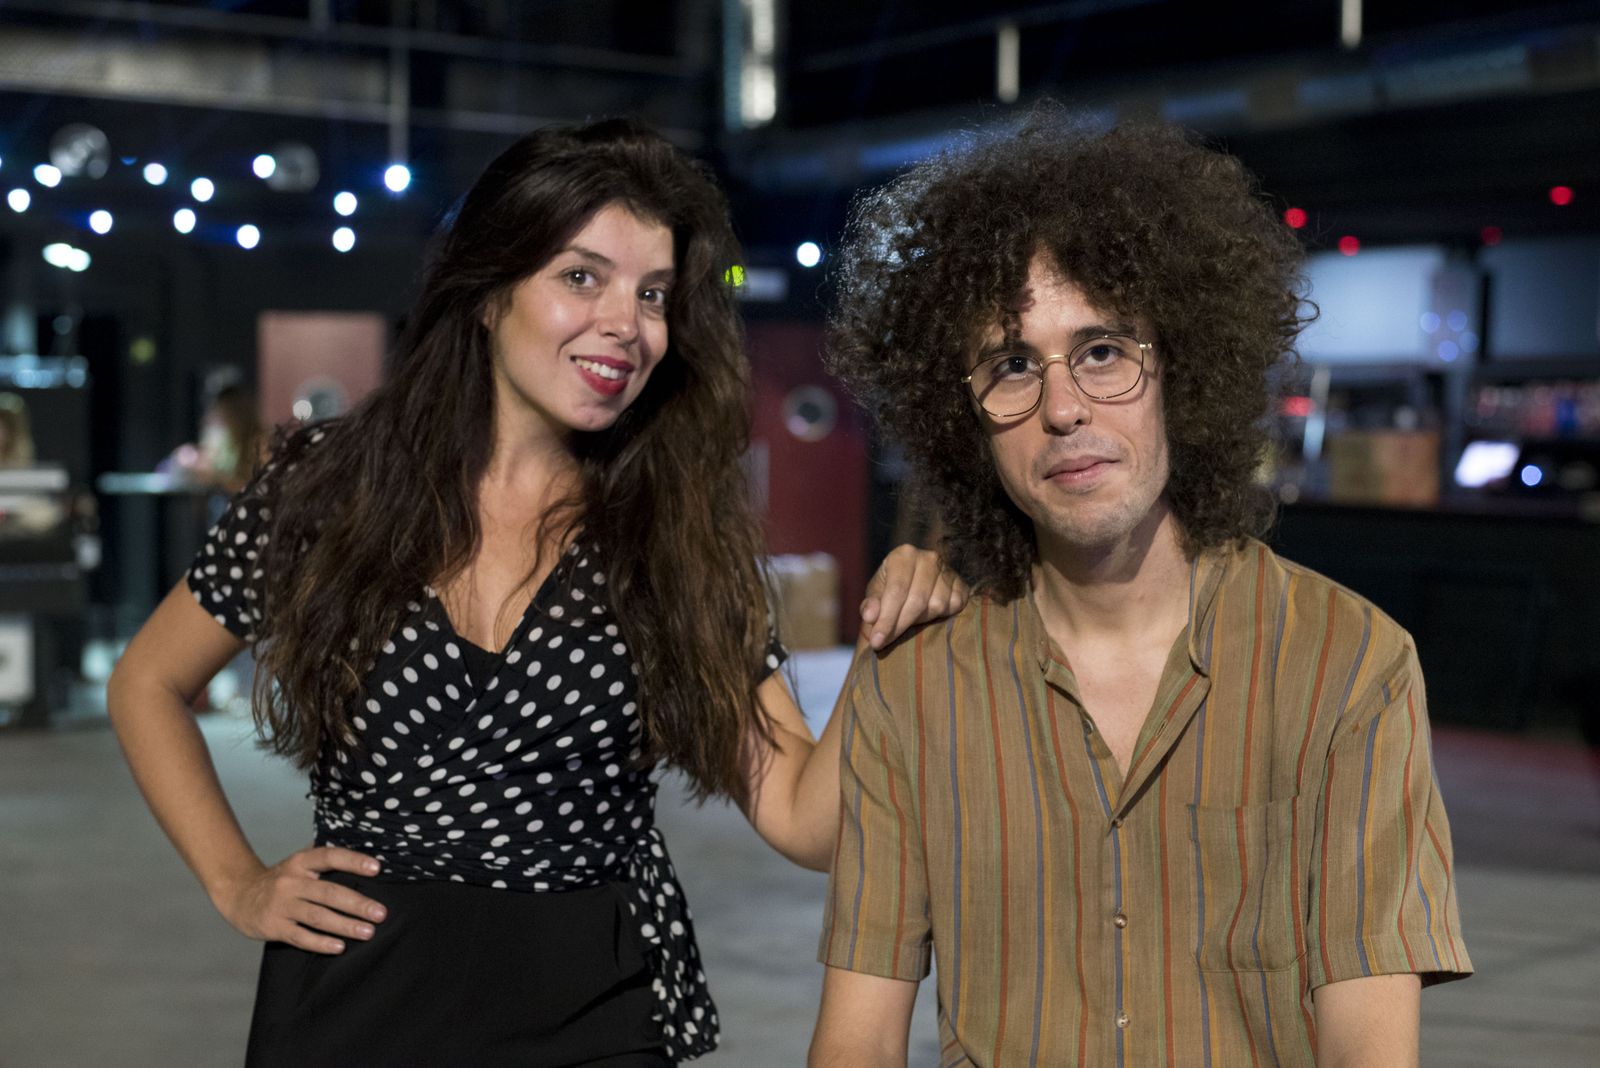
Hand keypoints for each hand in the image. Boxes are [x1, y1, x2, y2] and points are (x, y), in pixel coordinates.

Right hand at [214, 845, 387, 954]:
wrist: (239, 895)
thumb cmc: (280, 880)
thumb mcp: (298, 864)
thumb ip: (324, 862)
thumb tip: (366, 862)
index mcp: (300, 862)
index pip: (330, 857)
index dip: (354, 861)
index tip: (377, 868)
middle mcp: (290, 881)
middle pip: (328, 893)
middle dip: (358, 904)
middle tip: (381, 913)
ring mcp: (281, 905)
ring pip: (318, 917)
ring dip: (345, 925)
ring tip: (368, 931)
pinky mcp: (273, 927)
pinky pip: (300, 937)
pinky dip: (321, 943)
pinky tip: (340, 947)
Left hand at [860, 545, 969, 649]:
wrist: (915, 582)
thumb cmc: (890, 588)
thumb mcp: (875, 593)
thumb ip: (870, 605)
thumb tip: (870, 616)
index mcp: (903, 555)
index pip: (896, 591)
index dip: (886, 618)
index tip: (877, 641)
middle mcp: (928, 558)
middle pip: (916, 600)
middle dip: (899, 625)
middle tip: (885, 642)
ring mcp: (948, 570)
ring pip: (936, 606)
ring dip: (920, 621)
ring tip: (908, 622)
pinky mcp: (962, 584)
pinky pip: (953, 608)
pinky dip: (940, 617)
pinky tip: (928, 616)